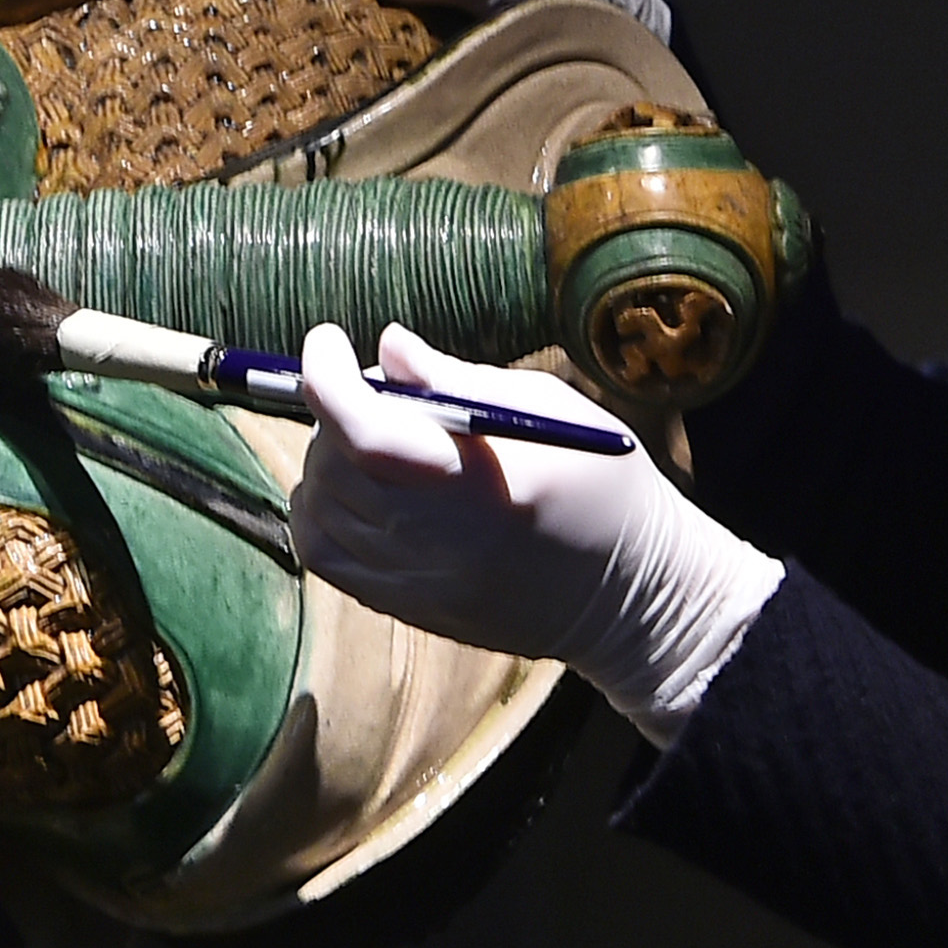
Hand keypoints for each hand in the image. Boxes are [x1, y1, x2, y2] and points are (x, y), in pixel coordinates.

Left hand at [290, 323, 781, 743]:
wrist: (630, 599)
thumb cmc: (601, 486)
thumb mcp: (547, 409)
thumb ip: (455, 379)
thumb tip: (387, 347)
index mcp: (482, 484)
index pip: (368, 432)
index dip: (327, 378)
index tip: (327, 339)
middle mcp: (438, 541)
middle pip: (336, 466)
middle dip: (335, 409)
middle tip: (374, 390)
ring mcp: (418, 583)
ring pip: (317, 509)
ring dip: (326, 460)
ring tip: (368, 439)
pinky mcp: (408, 609)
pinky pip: (324, 555)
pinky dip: (318, 511)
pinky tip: (354, 489)